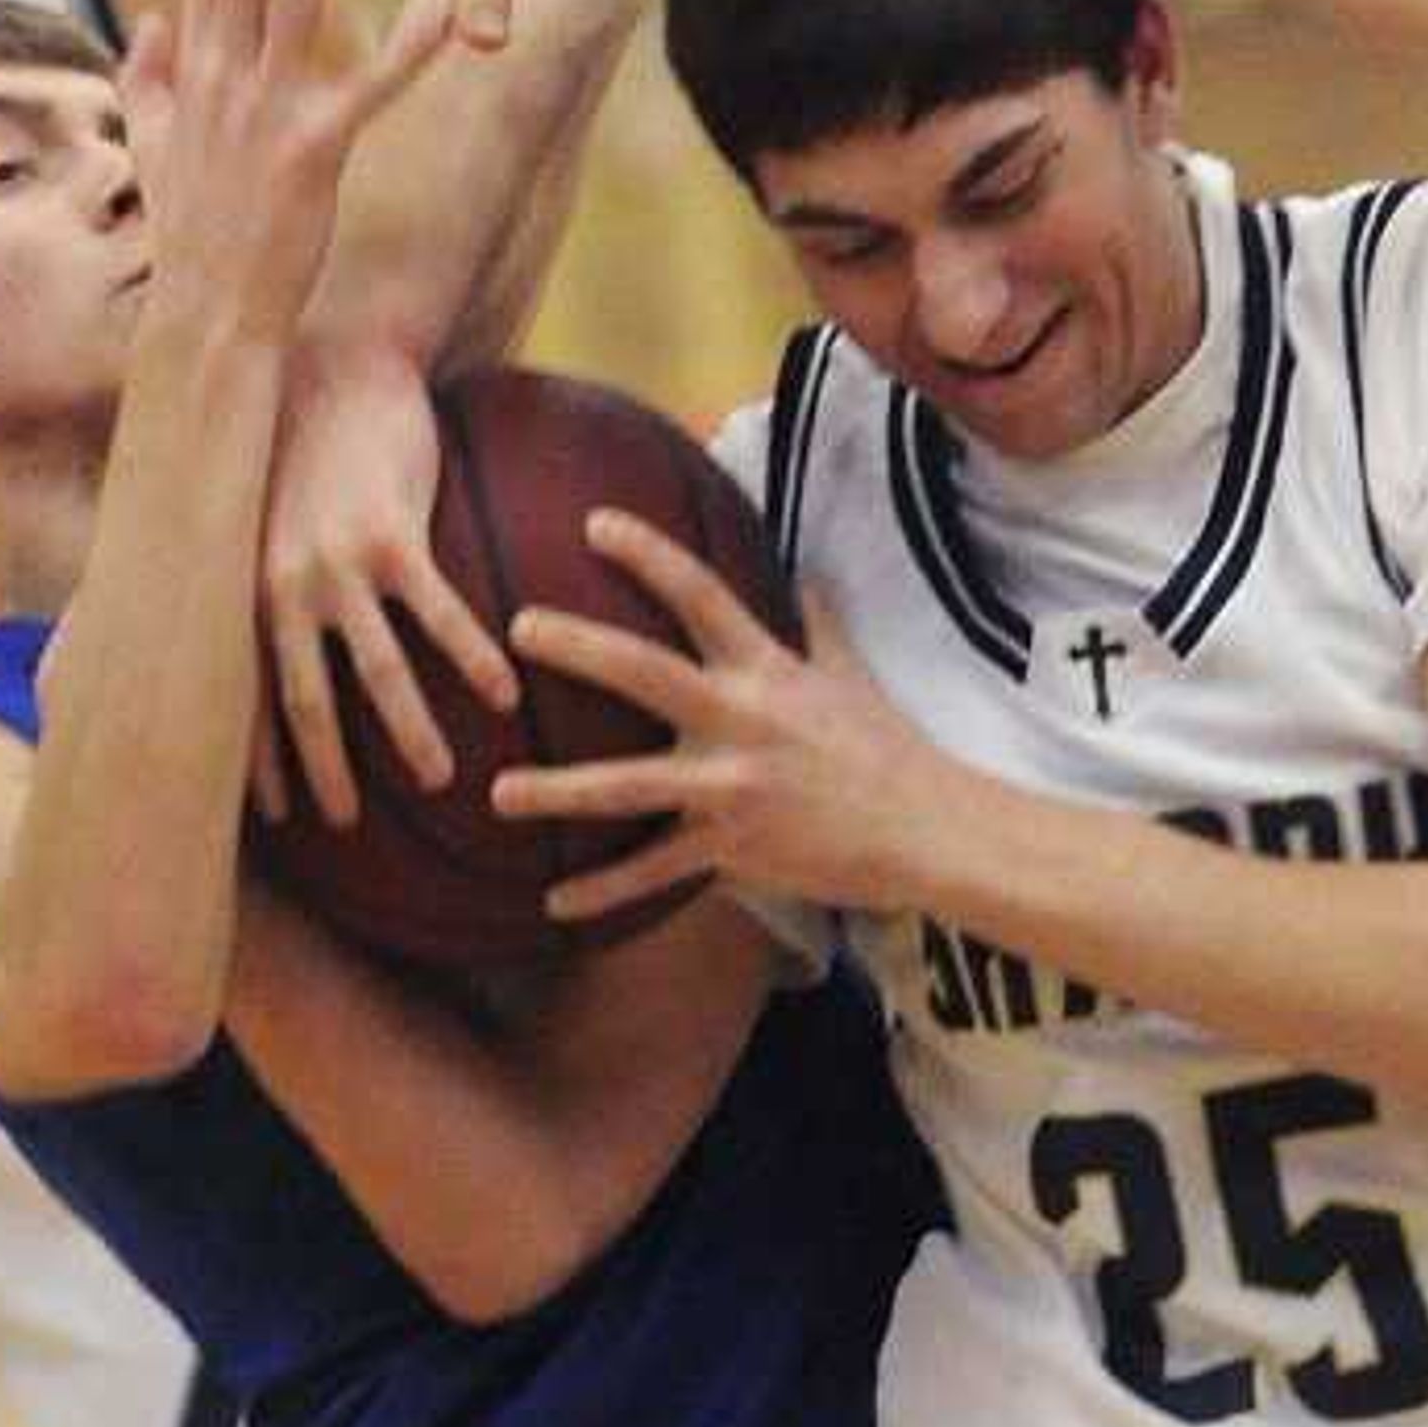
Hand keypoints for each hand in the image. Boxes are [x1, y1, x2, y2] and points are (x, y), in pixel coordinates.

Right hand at [121, 0, 410, 365]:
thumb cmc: (189, 240)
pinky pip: (372, 87)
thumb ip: (143, 80)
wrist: (205, 314)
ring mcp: (267, 109)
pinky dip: (413, 50)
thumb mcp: (149, 148)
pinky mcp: (313, 149)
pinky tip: (449, 18)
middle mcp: (225, 78)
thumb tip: (145, 22)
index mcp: (195, 76)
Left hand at [255, 341, 514, 827]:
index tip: (275, 820)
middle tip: (347, 824)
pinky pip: (440, 616)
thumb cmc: (298, 437)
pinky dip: (472, 659)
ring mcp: (339, 562)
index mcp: (248, 588)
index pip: (243, 696)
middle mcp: (285, 586)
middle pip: (306, 702)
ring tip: (442, 779)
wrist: (338, 358)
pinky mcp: (394, 535)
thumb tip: (261, 641)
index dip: (257, 763)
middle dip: (325, 772)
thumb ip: (256, 582)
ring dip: (409, 734)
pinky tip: (504, 694)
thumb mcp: (254, 514)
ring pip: (378, 672)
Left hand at [495, 511, 941, 922]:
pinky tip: (554, 903)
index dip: (646, 552)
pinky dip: (603, 891)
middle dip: (576, 647)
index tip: (593, 523)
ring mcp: (732, 788)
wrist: (928, 831)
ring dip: (557, 791)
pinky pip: (655, 873)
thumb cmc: (889, 750)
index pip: (699, 592)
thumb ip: (816, 625)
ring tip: (498, 792)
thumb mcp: (851, 675)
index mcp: (765, 669)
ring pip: (627, 788)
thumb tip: (807, 576)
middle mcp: (741, 720)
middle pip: (642, 672)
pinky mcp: (733, 848)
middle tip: (514, 630)